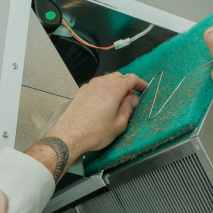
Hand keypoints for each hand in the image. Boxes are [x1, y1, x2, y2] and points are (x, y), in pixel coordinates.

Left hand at [28, 72, 146, 180]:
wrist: (69, 136)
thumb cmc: (93, 132)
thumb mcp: (119, 124)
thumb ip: (128, 108)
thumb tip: (133, 99)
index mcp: (113, 89)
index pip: (131, 78)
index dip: (140, 82)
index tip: (143, 87)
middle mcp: (100, 84)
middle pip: (118, 76)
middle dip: (127, 84)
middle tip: (131, 96)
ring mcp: (89, 87)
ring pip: (106, 80)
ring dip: (114, 86)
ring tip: (118, 100)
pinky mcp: (81, 92)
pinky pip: (96, 86)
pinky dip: (104, 89)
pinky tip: (104, 102)